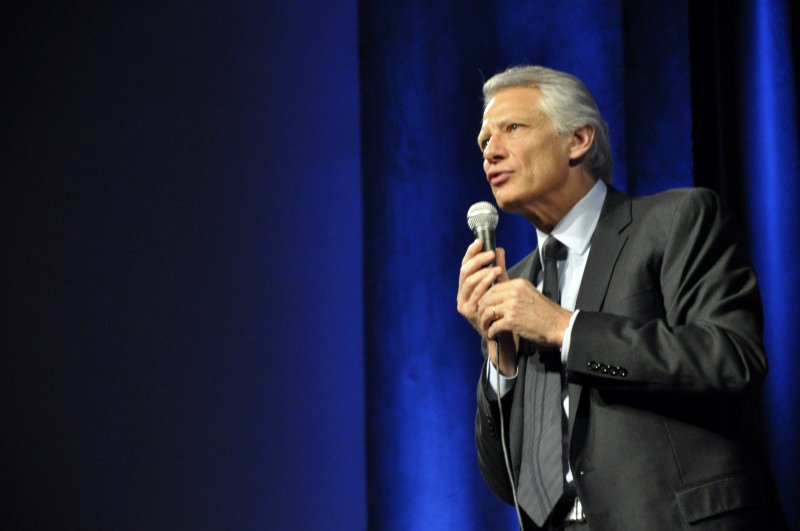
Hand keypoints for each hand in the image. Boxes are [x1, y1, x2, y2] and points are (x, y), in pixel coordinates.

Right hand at [456, 239, 515, 374]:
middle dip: (477, 261)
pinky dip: (484, 284)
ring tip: (496, 267)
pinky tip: (494, 278)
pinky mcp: (468, 313)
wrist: (504, 335)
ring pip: (469, 282)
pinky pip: (475, 294)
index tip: (479, 242)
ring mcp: (464, 305)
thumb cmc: (502, 310)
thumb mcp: (501, 286)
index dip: (470, 253)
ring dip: (482, 272)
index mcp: (466, 288)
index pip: (465, 266)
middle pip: (464, 272)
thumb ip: (498, 268)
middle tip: (490, 254)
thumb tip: (499, 249)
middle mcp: (462, 295)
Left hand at [477, 278, 572, 347]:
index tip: (483, 305)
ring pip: (487, 311)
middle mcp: (514, 292)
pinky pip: (493, 325)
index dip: (485, 297)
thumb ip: (514, 290)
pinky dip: (490, 332)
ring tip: (485, 326)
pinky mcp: (512, 321)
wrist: (558, 325)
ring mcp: (512, 306)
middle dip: (481, 309)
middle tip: (481, 317)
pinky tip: (492, 334)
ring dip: (484, 321)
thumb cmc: (544, 311)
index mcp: (518, 283)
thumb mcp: (529, 293)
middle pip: (487, 298)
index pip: (494, 287)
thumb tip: (497, 289)